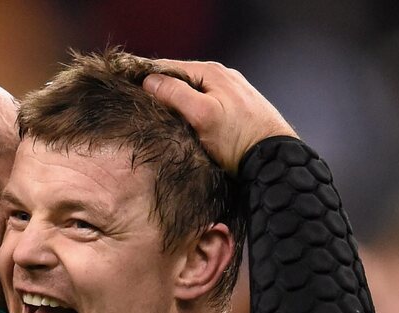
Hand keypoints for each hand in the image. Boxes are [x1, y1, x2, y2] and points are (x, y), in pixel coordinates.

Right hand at [143, 61, 296, 174]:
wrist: (272, 158)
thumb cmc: (238, 138)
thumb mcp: (202, 114)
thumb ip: (175, 95)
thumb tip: (149, 81)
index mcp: (212, 72)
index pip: (170, 67)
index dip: (147, 76)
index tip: (126, 86)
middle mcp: (222, 77)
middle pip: (180, 79)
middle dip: (159, 89)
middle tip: (136, 104)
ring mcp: (229, 93)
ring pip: (192, 93)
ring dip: (174, 103)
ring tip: (154, 115)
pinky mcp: (233, 111)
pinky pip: (203, 105)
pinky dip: (188, 112)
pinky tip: (181, 124)